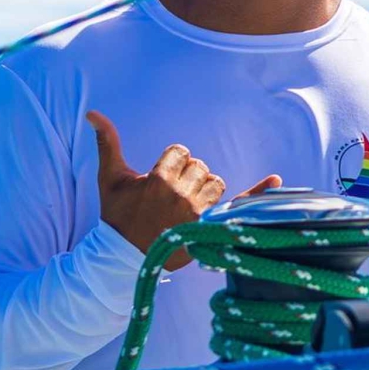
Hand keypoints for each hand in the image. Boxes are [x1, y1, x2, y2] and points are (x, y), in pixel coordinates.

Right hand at [88, 110, 252, 270]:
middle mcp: (181, 195)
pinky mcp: (209, 227)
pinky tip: (276, 180)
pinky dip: (258, 191)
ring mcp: (198, 213)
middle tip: (170, 196)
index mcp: (159, 179)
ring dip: (203, 189)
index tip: (160, 180)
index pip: (181, 153)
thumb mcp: (110, 179)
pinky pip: (240, 203)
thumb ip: (107, 143)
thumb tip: (93, 112)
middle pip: (200, 167)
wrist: (125, 257)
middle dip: (187, 177)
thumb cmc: (118, 216)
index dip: (171, 163)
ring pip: (216, 183)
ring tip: (184, 205)